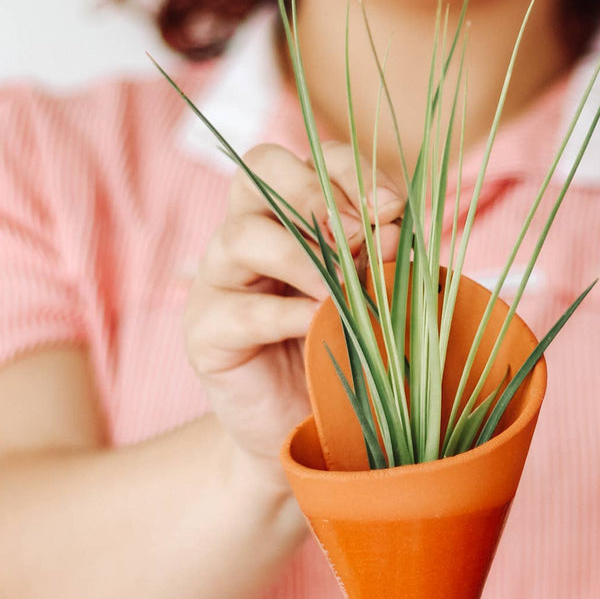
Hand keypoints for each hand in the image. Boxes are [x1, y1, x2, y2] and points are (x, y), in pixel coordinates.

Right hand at [184, 142, 403, 479]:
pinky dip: (286, 314)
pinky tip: (319, 327)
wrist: (313, 436)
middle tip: (359, 233)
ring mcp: (218, 281)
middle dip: (314, 191)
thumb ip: (383, 260)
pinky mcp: (205, 333)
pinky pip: (240, 310)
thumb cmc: (347, 358)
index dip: (350, 173)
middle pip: (260, 170)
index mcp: (292, 216)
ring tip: (344, 291)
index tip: (394, 208)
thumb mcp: (375, 299)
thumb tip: (394, 227)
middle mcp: (249, 235)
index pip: (311, 162)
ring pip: (244, 235)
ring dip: (303, 257)